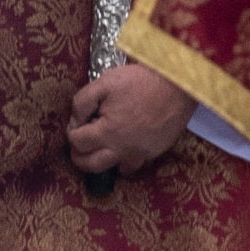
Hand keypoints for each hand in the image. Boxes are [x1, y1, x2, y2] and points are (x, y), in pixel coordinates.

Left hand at [65, 60, 192, 179]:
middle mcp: (122, 149)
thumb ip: (82, 102)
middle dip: (79, 156)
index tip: (78, 121)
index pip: (77, 143)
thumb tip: (76, 120)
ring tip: (101, 147)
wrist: (177, 85)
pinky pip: (135, 164)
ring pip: (115, 169)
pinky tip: (124, 145)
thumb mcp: (104, 83)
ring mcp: (140, 154)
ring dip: (103, 161)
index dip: (72, 131)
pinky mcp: (155, 152)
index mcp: (107, 132)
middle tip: (80, 143)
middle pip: (91, 165)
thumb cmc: (140, 82)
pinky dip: (125, 160)